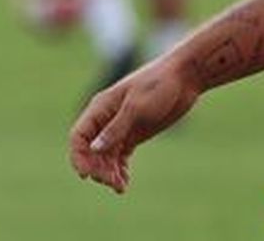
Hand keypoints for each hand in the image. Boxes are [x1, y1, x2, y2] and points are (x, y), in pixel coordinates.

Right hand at [69, 57, 199, 193]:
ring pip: (104, 156)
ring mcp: (120, 127)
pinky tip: (124, 182)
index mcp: (101, 107)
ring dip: (108, 172)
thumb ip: (116, 128)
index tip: (86, 175)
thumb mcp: (137, 107)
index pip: (79, 136)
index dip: (78, 157)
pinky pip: (119, 155)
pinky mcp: (134, 133)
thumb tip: (94, 149)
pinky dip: (119, 169)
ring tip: (120, 187)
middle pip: (90, 150)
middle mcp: (107, 118)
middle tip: (112, 182)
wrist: (185, 77)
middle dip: (97, 168)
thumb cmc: (160, 84)